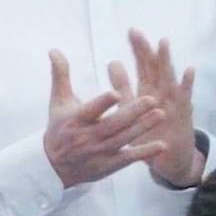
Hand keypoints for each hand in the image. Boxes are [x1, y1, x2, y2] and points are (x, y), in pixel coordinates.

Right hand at [42, 51, 157, 188]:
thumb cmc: (60, 127)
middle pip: (112, 125)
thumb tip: (54, 49)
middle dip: (132, 113)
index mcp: (75, 120)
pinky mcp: (109, 165)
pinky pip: (129, 158)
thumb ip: (61, 76)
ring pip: (123, 139)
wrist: (54, 166)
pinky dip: (144, 153)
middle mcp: (87, 137)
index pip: (89, 110)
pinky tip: (161, 145)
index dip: (102, 103)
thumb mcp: (58, 102)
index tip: (116, 93)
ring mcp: (99, 152)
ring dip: (143, 128)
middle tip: (152, 99)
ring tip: (161, 114)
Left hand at [108, 30, 203, 186]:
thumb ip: (123, 85)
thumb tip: (112, 62)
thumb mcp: (133, 107)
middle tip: (137, 33)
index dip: (138, 50)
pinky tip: (189, 70)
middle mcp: (163, 93)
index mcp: (150, 90)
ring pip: (169, 79)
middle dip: (147, 50)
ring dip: (166, 62)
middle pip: (155, 68)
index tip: (131, 32)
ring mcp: (174, 103)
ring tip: (163, 43)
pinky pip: (186, 98)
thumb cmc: (152, 130)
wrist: (170, 157)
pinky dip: (187, 84)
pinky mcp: (183, 115)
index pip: (144, 66)